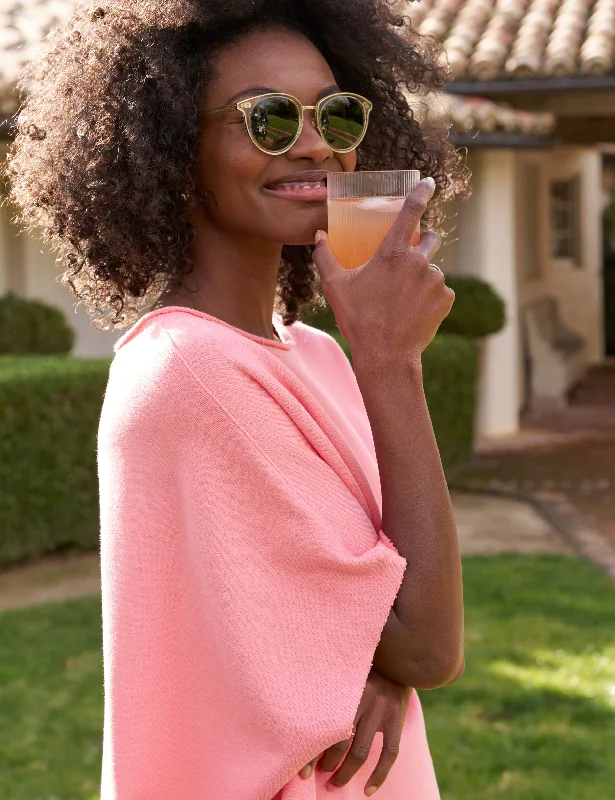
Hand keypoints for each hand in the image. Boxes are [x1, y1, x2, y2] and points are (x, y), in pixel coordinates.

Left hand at [298, 667, 411, 795]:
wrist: (396, 654)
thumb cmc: (360, 666)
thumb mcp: (342, 671)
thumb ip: (326, 689)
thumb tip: (299, 721)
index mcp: (342, 685)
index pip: (321, 725)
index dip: (310, 751)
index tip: (301, 769)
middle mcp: (361, 695)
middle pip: (339, 741)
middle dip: (326, 764)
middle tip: (318, 774)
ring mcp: (381, 707)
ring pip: (360, 751)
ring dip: (346, 773)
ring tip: (334, 783)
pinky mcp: (397, 716)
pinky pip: (390, 752)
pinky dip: (379, 775)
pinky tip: (368, 790)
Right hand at [312, 177, 454, 366]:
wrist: (386, 355)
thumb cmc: (358, 319)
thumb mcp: (335, 286)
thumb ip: (325, 256)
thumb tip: (318, 236)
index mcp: (392, 252)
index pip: (411, 211)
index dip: (421, 192)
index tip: (429, 182)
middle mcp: (418, 261)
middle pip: (430, 238)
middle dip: (423, 242)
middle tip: (408, 260)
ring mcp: (435, 280)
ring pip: (432, 269)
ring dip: (422, 277)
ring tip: (403, 299)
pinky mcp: (446, 299)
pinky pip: (440, 292)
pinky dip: (430, 298)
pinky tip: (414, 312)